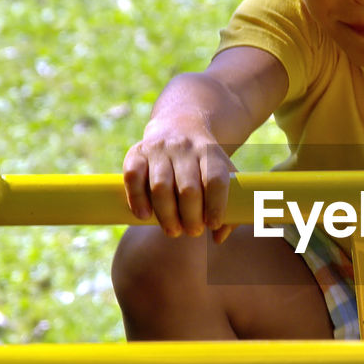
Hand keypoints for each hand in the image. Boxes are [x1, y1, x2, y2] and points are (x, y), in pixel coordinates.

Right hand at [122, 118, 234, 238]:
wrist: (180, 125)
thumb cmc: (205, 164)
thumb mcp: (224, 174)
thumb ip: (230, 207)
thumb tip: (219, 237)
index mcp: (210, 154)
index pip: (216, 180)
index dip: (216, 205)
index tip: (213, 225)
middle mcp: (184, 148)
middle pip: (188, 189)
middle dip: (191, 217)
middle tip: (193, 231)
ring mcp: (159, 149)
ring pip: (160, 187)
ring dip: (166, 215)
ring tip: (173, 230)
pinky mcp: (136, 153)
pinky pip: (133, 177)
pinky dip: (137, 199)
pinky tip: (145, 216)